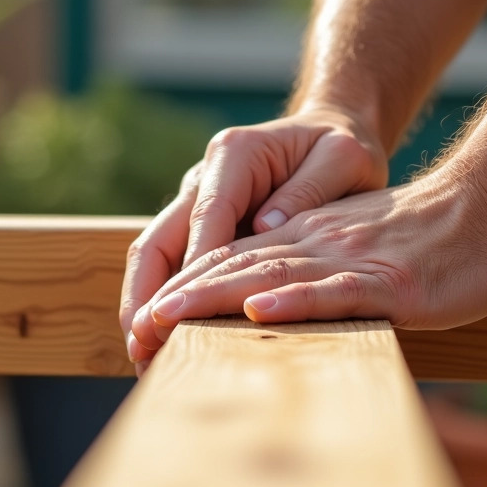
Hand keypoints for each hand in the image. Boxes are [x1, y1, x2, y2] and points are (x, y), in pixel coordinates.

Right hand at [119, 107, 388, 371]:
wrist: (333, 130)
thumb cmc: (343, 148)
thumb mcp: (345, 158)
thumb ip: (310, 188)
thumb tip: (266, 227)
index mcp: (235, 155)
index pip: (205, 218)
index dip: (189, 270)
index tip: (178, 315)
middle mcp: (205, 176)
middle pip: (158, 240)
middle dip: (145, 297)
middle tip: (141, 347)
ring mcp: (197, 200)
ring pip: (154, 256)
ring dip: (144, 306)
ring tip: (143, 356)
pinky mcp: (203, 225)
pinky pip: (173, 266)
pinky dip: (166, 303)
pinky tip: (164, 342)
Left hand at [128, 171, 486, 358]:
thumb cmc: (427, 246)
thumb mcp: (355, 259)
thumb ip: (313, 281)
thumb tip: (267, 315)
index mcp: (304, 241)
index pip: (231, 261)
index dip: (182, 291)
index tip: (140, 326)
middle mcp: (316, 245)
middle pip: (235, 267)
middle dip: (180, 300)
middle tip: (134, 334)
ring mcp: (351, 260)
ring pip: (272, 276)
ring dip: (215, 299)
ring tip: (168, 320)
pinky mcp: (390, 282)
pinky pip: (337, 290)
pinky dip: (296, 301)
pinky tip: (262, 312)